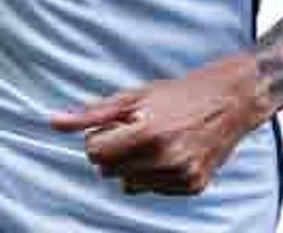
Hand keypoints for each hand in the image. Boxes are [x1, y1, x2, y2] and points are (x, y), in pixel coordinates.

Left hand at [50, 54, 268, 196]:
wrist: (228, 100)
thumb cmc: (177, 94)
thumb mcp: (132, 96)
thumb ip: (91, 114)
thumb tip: (53, 122)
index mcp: (147, 133)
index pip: (94, 153)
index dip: (100, 138)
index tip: (116, 125)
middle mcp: (165, 158)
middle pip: (108, 171)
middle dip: (114, 152)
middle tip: (136, 130)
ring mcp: (181, 175)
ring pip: (128, 184)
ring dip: (133, 166)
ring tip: (154, 141)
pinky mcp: (193, 186)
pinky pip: (153, 189)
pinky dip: (154, 174)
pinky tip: (170, 152)